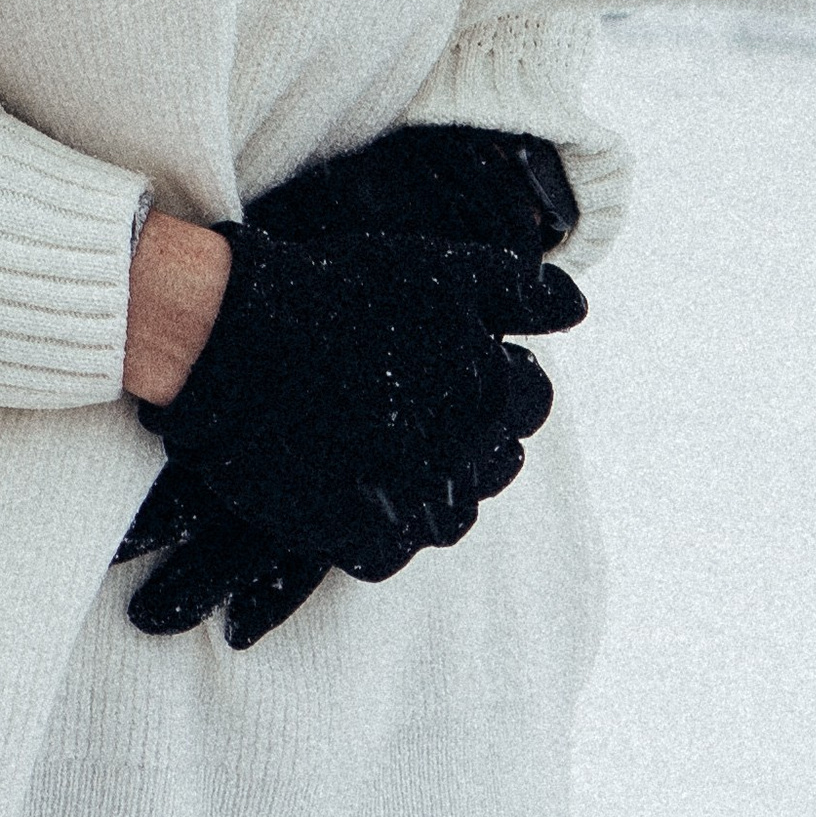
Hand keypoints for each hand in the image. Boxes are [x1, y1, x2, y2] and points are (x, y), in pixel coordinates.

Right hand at [117, 126, 582, 646]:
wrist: (236, 342)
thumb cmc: (338, 292)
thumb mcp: (438, 269)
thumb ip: (520, 290)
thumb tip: (580, 308)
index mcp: (490, 388)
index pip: (530, 400)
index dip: (495, 376)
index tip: (447, 362)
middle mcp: (465, 454)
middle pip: (496, 458)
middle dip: (466, 431)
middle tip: (408, 400)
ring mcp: (415, 503)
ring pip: (453, 510)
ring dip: (430, 480)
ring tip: (379, 440)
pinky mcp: (363, 541)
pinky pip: (396, 548)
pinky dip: (382, 522)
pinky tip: (351, 481)